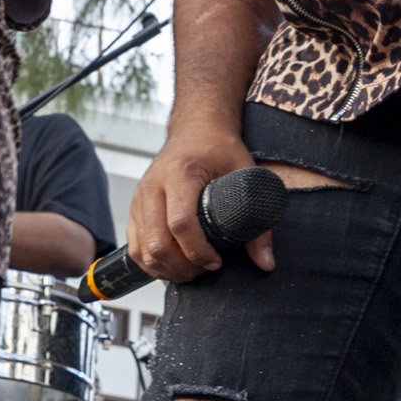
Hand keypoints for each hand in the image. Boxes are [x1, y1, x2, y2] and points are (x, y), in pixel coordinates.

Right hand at [127, 117, 273, 283]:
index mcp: (180, 174)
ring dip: (165, 268)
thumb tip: (266, 262)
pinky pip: (134, 245)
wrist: (195, 129)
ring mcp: (140, 197)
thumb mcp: (246, 176)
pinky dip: (150, 263)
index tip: (216, 261)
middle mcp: (154, 186)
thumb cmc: (219, 149)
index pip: (181, 223)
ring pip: (142, 248)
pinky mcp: (135, 207)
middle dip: (181, 267)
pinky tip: (171, 267)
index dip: (198, 251)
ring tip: (190, 271)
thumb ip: (258, 221)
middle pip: (156, 241)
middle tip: (204, 270)